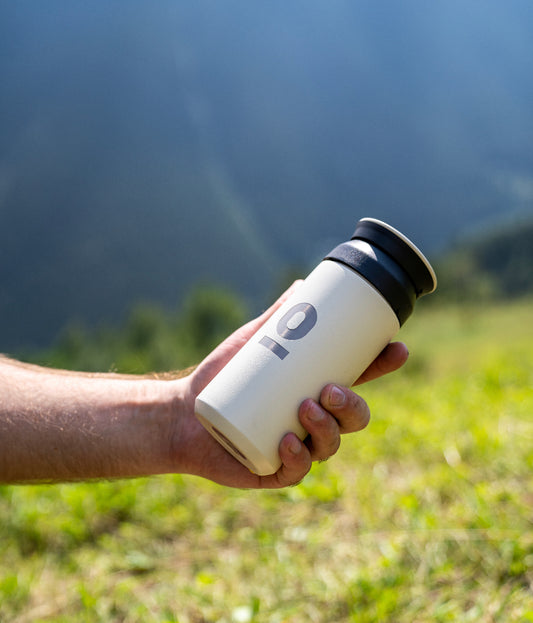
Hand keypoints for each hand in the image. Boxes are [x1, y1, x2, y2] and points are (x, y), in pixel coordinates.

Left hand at [174, 282, 407, 488]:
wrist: (183, 412)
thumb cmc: (222, 376)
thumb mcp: (253, 342)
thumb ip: (277, 315)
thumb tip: (302, 282)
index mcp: (315, 390)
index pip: (359, 380)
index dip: (382, 367)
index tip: (397, 349)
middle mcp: (313, 421)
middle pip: (352, 418)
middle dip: (353, 406)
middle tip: (330, 390)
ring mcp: (297, 447)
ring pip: (330, 444)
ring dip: (328, 429)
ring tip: (306, 407)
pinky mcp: (274, 469)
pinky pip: (296, 471)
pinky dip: (297, 458)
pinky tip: (288, 442)